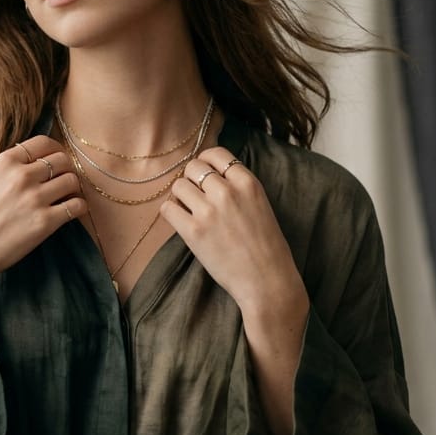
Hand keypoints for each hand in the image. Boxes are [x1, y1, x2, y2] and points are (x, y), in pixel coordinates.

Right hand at [0, 135, 86, 291]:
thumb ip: (12, 167)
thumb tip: (41, 161)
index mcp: (5, 162)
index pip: (44, 143)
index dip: (56, 150)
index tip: (58, 159)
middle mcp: (21, 176)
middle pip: (62, 160)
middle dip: (67, 169)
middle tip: (64, 181)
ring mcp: (34, 199)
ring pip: (72, 180)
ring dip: (73, 188)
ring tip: (67, 197)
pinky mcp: (45, 222)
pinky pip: (77, 205)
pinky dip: (79, 206)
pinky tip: (71, 210)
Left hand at [160, 148, 306, 319]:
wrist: (267, 281)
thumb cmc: (266, 246)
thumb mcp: (260, 204)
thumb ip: (238, 187)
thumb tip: (209, 174)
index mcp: (248, 183)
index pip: (215, 153)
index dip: (206, 162)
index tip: (204, 174)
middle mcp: (227, 192)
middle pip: (193, 167)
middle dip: (191, 179)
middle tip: (196, 196)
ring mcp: (209, 211)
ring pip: (178, 186)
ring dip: (180, 196)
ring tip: (189, 210)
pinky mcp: (193, 232)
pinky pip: (167, 208)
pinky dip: (171, 213)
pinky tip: (181, 221)